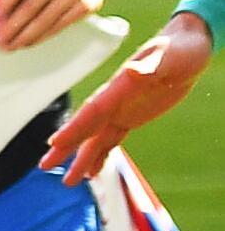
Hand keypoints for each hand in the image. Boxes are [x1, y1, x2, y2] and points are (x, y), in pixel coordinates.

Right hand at [43, 13, 209, 184]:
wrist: (187, 49)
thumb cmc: (179, 49)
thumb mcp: (169, 56)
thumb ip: (150, 64)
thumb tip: (132, 70)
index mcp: (119, 88)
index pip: (91, 111)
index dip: (73, 128)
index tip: (54, 143)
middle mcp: (113, 102)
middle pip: (84, 127)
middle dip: (65, 146)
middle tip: (44, 165)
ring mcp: (119, 111)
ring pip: (94, 138)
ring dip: (80, 159)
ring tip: (67, 182)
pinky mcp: (130, 118)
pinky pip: (110, 140)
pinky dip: (100, 156)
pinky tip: (92, 173)